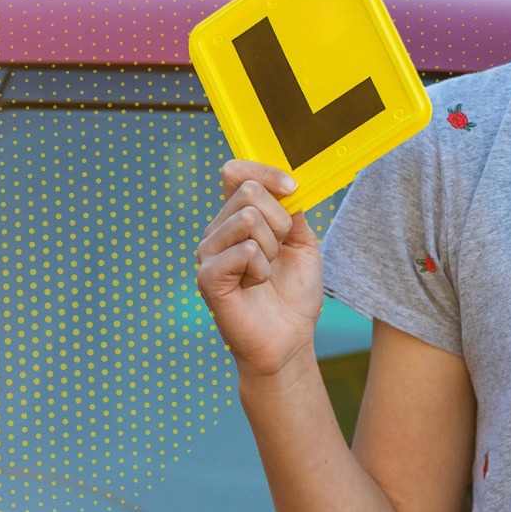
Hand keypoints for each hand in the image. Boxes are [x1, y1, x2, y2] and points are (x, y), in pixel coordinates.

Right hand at [195, 160, 324, 376]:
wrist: (289, 338)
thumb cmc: (293, 293)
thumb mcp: (302, 243)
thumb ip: (292, 212)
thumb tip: (286, 186)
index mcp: (236, 217)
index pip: (236, 173)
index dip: (266, 173)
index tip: (292, 189)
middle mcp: (217, 230)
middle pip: (249, 192)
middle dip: (279, 221)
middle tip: (280, 252)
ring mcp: (209, 253)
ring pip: (248, 219)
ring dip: (272, 248)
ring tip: (266, 272)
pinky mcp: (208, 277)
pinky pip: (244, 251)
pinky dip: (261, 269)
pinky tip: (254, 286)